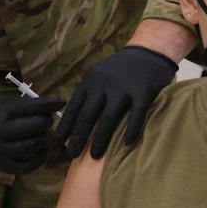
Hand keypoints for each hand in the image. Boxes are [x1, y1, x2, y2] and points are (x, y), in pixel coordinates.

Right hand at [0, 96, 65, 174]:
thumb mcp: (10, 105)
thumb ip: (30, 106)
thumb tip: (56, 106)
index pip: (23, 108)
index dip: (43, 106)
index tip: (60, 103)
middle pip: (22, 130)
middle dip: (41, 125)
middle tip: (50, 122)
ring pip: (24, 149)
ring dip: (42, 142)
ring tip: (48, 136)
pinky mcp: (3, 166)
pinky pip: (24, 167)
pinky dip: (38, 160)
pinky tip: (44, 151)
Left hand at [55, 46, 177, 158]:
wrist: (148, 52)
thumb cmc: (121, 69)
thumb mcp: (99, 75)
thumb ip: (88, 93)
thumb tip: (72, 120)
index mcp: (90, 80)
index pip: (74, 106)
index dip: (66, 125)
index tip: (58, 141)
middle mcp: (104, 83)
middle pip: (88, 114)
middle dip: (78, 136)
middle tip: (72, 154)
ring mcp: (123, 87)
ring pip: (108, 117)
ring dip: (100, 139)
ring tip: (95, 155)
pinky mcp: (143, 91)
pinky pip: (136, 115)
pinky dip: (131, 130)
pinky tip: (127, 144)